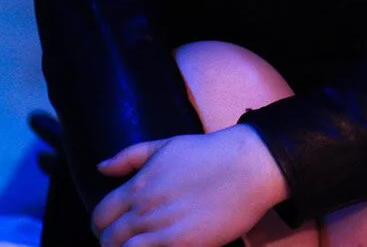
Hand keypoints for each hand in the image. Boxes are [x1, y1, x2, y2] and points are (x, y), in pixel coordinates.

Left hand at [92, 125, 287, 246]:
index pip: (100, 215)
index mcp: (139, 186)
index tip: (111, 227)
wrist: (251, 166)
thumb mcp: (168, 145)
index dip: (101, 225)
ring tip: (142, 245)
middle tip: (127, 241)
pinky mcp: (182, 244)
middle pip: (109, 239)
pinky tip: (158, 246)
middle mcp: (145, 209)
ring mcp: (163, 229)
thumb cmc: (211, 153)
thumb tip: (101, 167)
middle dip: (112, 242)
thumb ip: (130, 156)